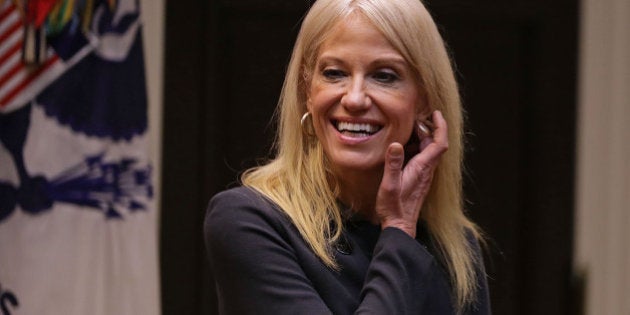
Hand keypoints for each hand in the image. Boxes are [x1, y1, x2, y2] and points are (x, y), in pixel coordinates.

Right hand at [376, 110, 448, 237]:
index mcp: (422, 168)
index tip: (436, 114)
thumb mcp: (389, 184)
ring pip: (429, 151)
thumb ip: (393, 164)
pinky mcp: (419, 179)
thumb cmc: (394, 207)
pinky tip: (404, 147)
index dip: (440, 127)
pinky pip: (423, 158)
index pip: (439, 143)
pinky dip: (417, 147)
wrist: (400, 225)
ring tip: (409, 128)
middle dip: (428, 128)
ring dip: (422, 138)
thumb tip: (396, 144)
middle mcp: (427, 170)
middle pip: (434, 144)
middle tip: (416, 117)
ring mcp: (424, 175)